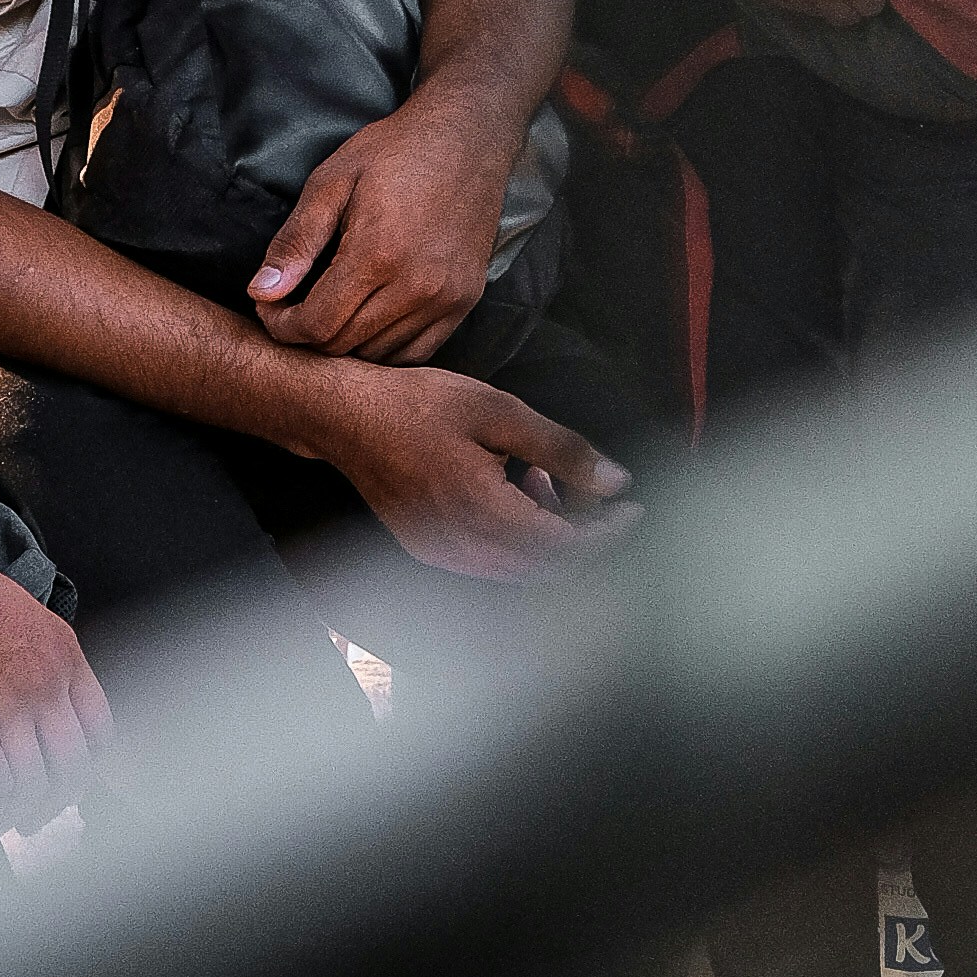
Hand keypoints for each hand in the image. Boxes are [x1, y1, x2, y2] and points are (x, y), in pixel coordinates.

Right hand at [0, 538, 111, 799]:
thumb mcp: (19, 615)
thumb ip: (40, 659)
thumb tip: (46, 695)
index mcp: (64, 655)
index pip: (99, 728)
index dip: (87, 765)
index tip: (69, 780)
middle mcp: (46, 683)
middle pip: (73, 764)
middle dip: (55, 802)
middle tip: (35, 818)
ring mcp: (9, 706)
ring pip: (34, 783)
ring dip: (16, 813)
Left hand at [248, 96, 519, 363]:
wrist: (468, 137)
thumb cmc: (394, 152)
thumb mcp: (331, 182)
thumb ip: (296, 241)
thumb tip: (261, 291)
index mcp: (378, 254)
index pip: (316, 325)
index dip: (282, 326)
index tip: (269, 307)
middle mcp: (417, 286)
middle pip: (344, 346)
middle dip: (306, 336)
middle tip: (291, 309)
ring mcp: (446, 298)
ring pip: (378, 355)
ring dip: (345, 345)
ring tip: (327, 313)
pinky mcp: (465, 301)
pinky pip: (416, 352)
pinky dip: (384, 348)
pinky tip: (366, 322)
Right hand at [307, 363, 633, 579]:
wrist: (343, 418)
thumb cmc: (416, 406)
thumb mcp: (499, 412)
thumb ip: (563, 450)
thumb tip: (618, 482)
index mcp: (484, 514)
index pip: (566, 549)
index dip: (606, 535)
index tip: (633, 509)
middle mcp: (462, 547)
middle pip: (547, 570)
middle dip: (585, 540)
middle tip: (605, 501)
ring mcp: (442, 554)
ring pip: (519, 570)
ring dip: (551, 540)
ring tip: (554, 485)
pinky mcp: (429, 549)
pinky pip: (491, 562)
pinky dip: (519, 539)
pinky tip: (518, 494)